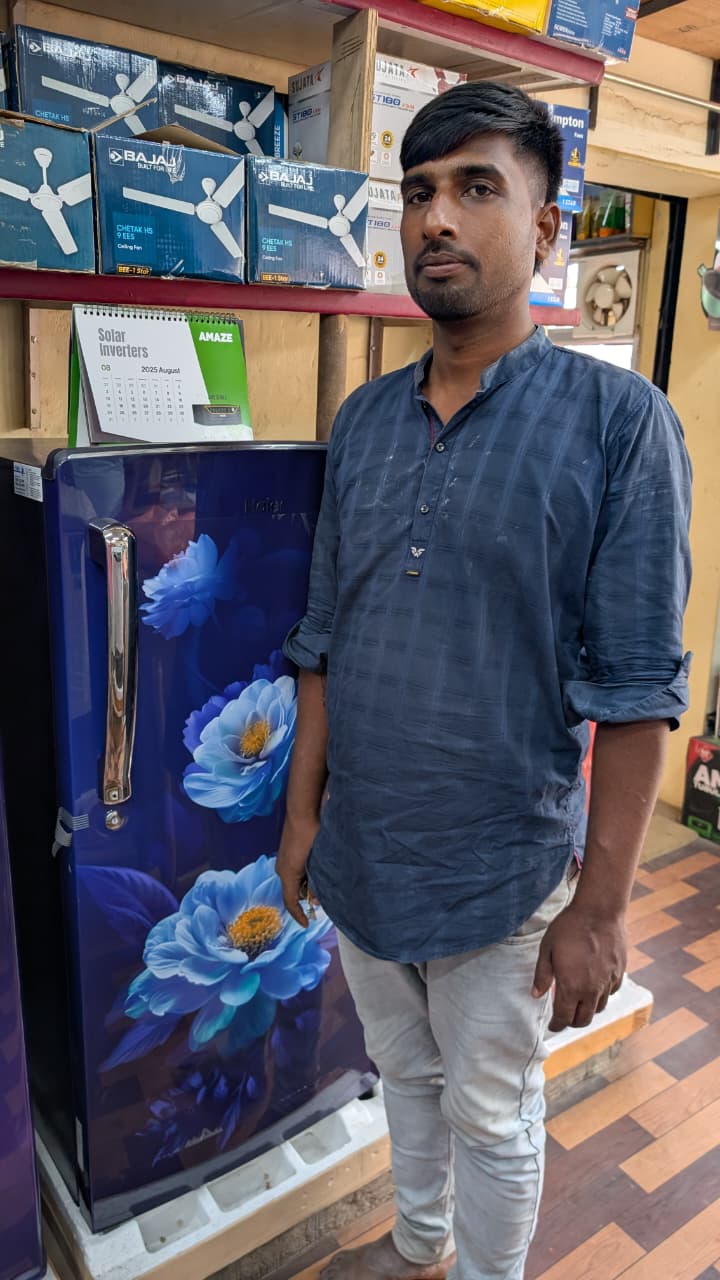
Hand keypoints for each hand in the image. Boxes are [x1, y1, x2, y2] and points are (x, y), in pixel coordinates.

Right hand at [276, 813, 319, 927]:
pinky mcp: (286, 853)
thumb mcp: (316, 861)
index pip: (290, 902)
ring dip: (306, 885)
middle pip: (292, 892)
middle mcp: (281, 869)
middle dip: (306, 898)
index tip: (307, 924)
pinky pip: (294, 871)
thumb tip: (318, 899)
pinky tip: (316, 870)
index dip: (298, 915)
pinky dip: (304, 875)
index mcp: (287, 874)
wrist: (302, 811)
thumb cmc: (310, 834)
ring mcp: (282, 860)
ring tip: (321, 883)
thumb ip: (317, 882)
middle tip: (321, 900)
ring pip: (294, 881)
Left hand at [531, 900, 626, 1031]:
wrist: (599, 911)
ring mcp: (608, 982)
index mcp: (572, 986)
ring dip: (588, 1010)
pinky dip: (601, 996)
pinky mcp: (619, 973)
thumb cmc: (569, 927)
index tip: (553, 1026)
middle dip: (572, 1022)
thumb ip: (542, 975)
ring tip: (579, 1003)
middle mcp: (592, 990)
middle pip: (584, 1019)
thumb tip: (536, 995)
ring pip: (599, 1008)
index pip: (564, 1017)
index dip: (557, 1025)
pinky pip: (610, 993)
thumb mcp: (547, 948)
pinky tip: (594, 987)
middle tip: (564, 1017)